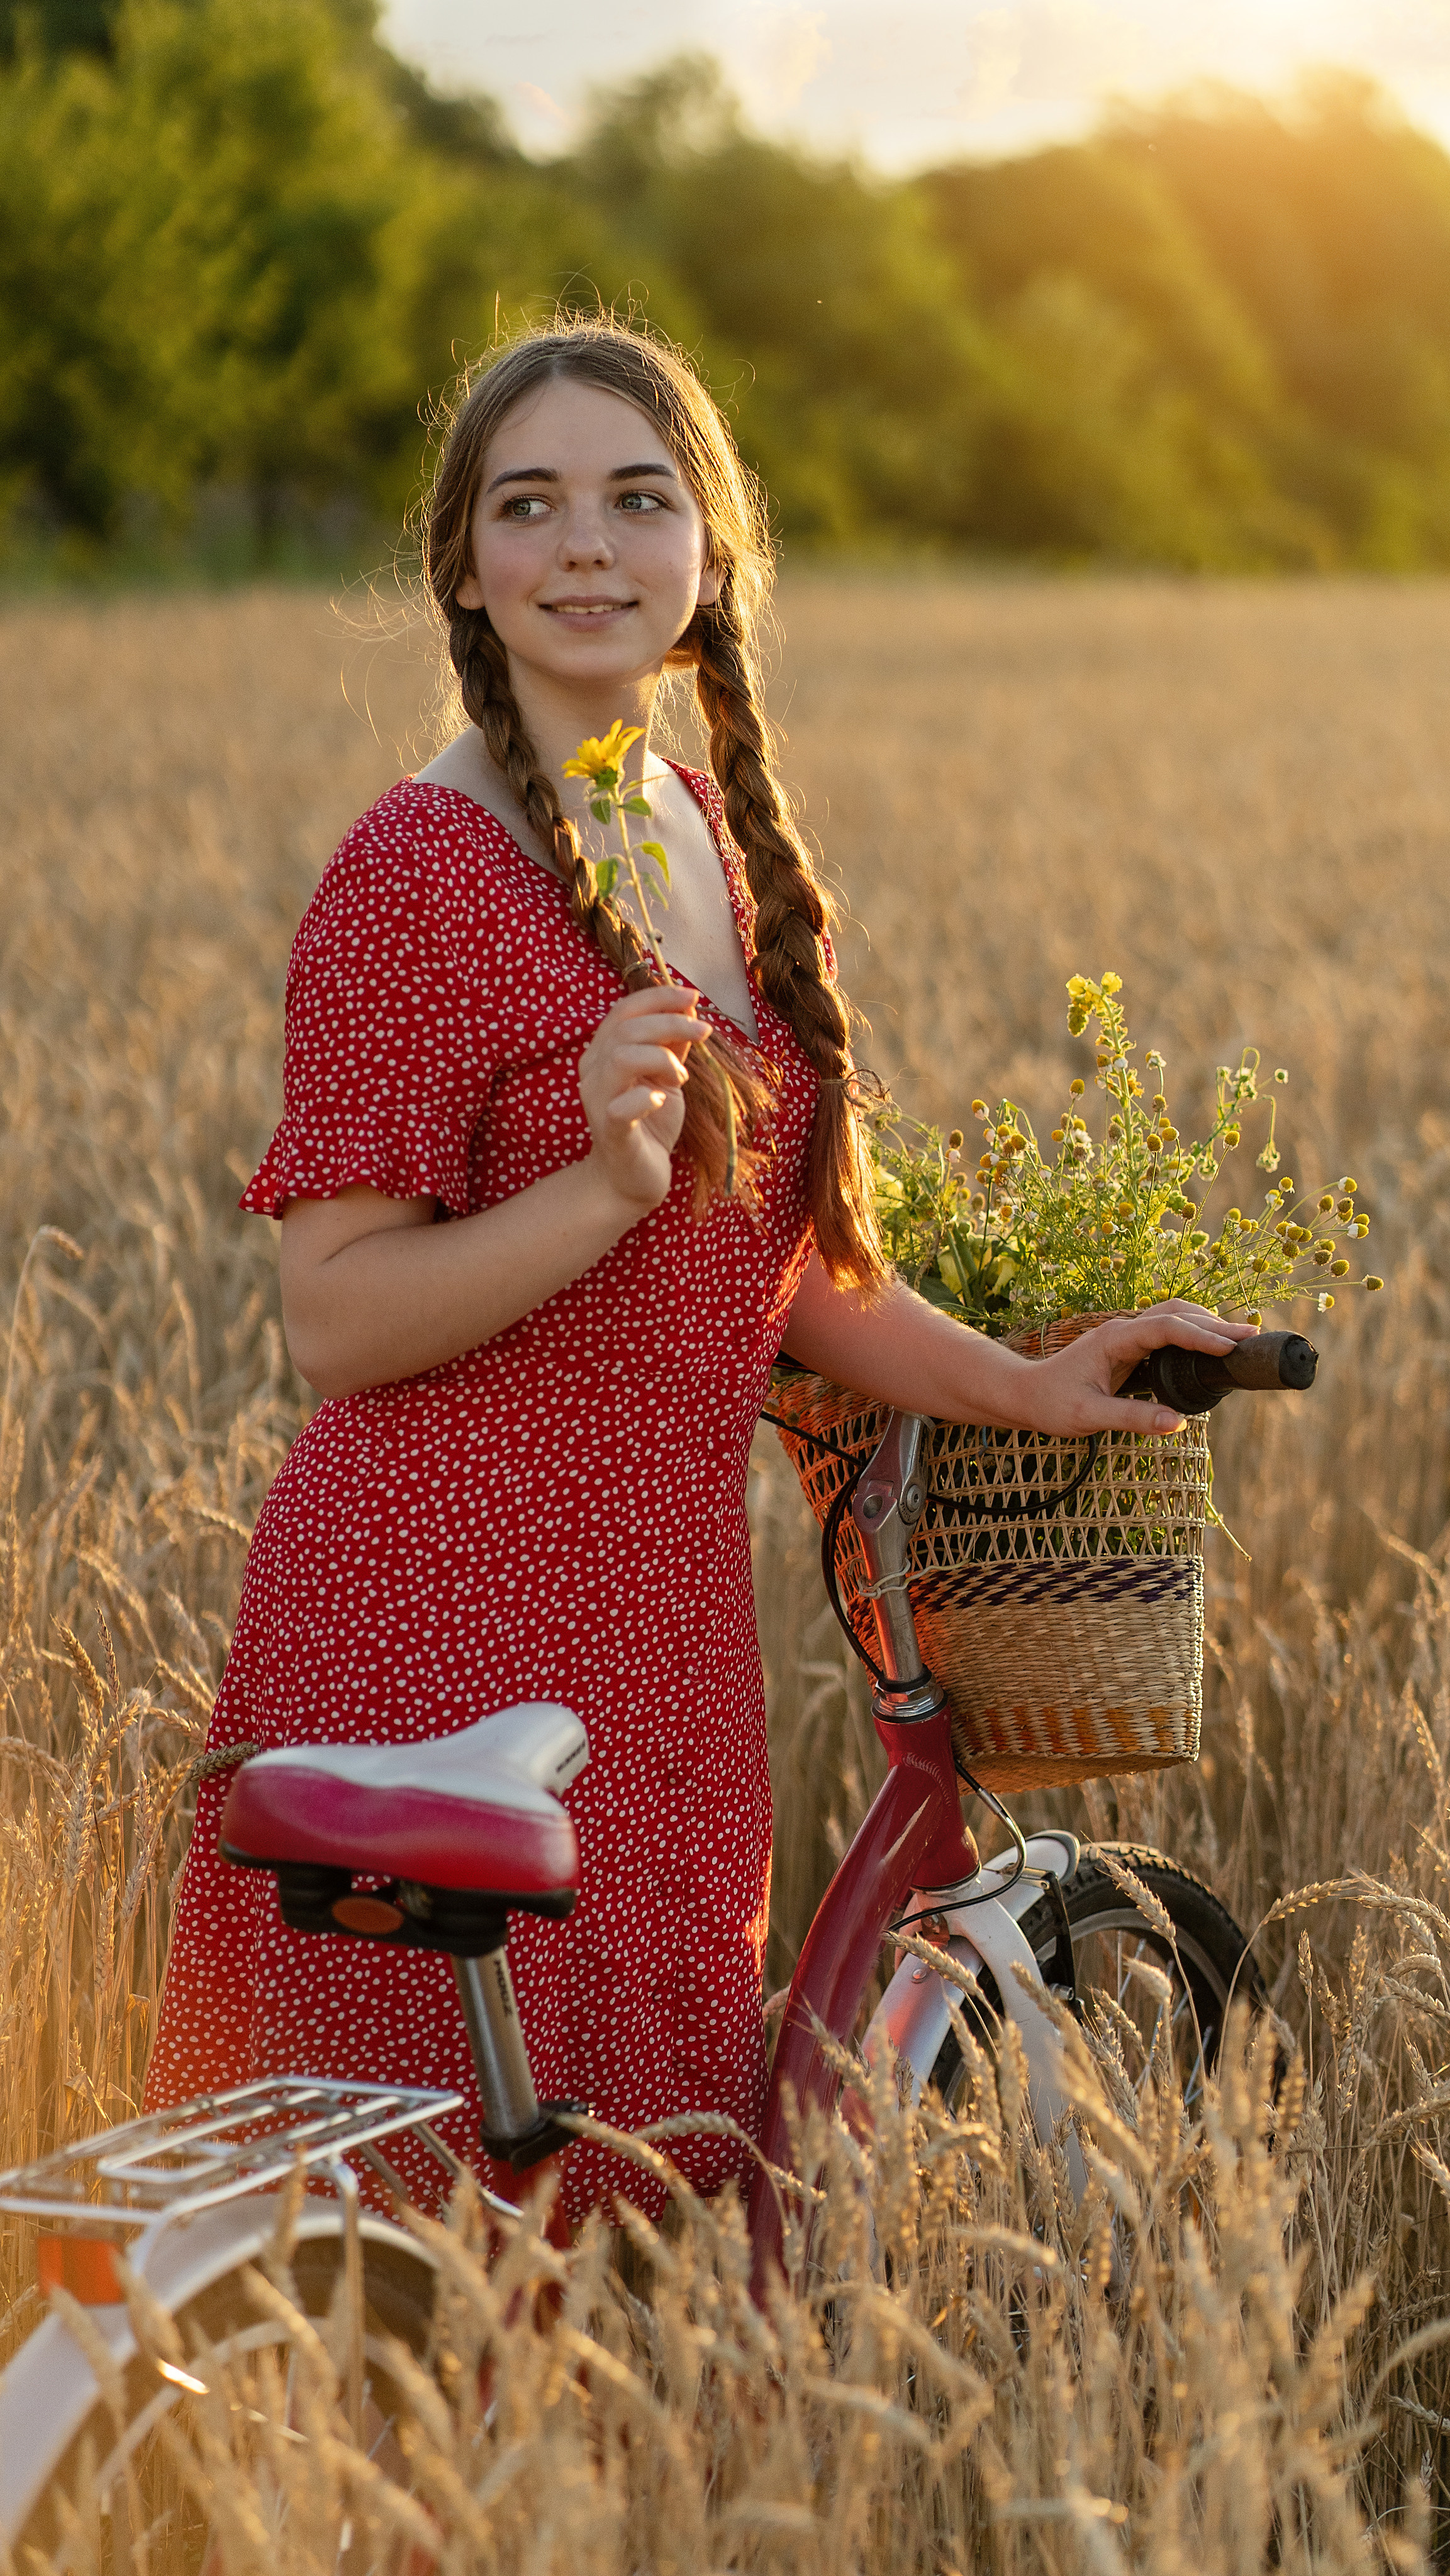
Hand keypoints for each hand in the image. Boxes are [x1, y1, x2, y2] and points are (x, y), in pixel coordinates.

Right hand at [578, 983, 710, 1213]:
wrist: (633, 1178)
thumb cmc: (649, 1123)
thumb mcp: (666, 1076)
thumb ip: (671, 1044)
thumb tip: (689, 1009)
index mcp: (604, 1053)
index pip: (624, 1009)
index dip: (658, 996)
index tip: (693, 997)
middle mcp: (593, 1072)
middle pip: (626, 1028)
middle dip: (671, 1023)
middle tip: (704, 1033)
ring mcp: (598, 1102)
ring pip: (621, 1058)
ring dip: (661, 1058)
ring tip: (681, 1077)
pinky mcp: (611, 1132)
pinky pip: (620, 1107)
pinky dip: (645, 1097)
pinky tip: (659, 1100)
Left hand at [1015, 1300, 1258, 1439]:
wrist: (1025, 1395)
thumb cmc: (1051, 1404)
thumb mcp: (1088, 1416)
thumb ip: (1131, 1418)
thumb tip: (1177, 1422)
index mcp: (1114, 1338)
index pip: (1167, 1327)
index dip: (1201, 1336)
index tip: (1230, 1349)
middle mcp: (1122, 1330)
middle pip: (1177, 1313)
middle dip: (1215, 1323)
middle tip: (1252, 1337)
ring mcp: (1127, 1337)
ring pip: (1174, 1317)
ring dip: (1207, 1324)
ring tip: (1241, 1339)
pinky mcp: (1130, 1348)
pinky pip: (1168, 1333)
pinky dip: (1194, 1335)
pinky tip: (1212, 1349)